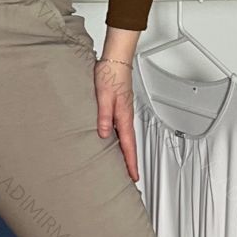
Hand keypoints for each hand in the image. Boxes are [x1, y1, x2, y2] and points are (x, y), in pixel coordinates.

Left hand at [94, 58, 137, 182]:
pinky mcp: (119, 108)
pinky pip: (122, 129)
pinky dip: (121, 140)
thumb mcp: (103, 96)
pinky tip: (115, 142)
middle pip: (130, 144)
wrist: (115, 59)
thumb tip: (104, 134)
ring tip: (124, 165)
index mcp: (124, 116)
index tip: (133, 176)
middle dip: (131, 162)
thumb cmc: (110, 74)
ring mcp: (124, 112)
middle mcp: (126, 116)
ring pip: (126, 137)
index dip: (131, 162)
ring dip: (127, 152)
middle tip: (131, 177)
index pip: (129, 145)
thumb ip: (104, 115)